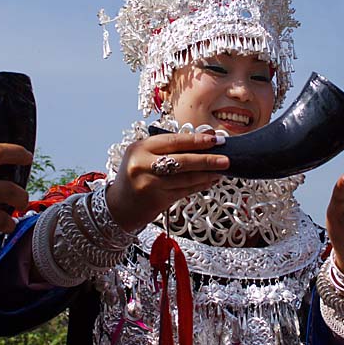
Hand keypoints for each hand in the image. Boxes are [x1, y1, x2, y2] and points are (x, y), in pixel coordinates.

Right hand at [106, 131, 227, 231]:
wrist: (118, 206)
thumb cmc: (135, 176)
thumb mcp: (143, 155)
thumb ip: (168, 148)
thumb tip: (202, 139)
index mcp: (140, 148)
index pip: (173, 141)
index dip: (196, 140)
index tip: (214, 139)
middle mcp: (143, 165)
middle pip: (182, 160)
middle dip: (207, 159)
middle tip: (226, 159)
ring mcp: (150, 184)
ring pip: (186, 178)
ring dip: (207, 174)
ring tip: (221, 170)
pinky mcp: (157, 200)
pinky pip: (184, 191)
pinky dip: (199, 185)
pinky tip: (209, 181)